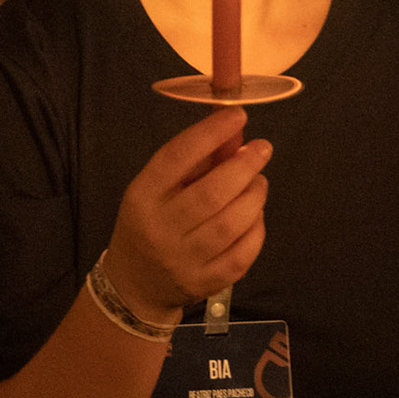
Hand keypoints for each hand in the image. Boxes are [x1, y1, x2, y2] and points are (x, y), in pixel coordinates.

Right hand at [103, 107, 270, 319]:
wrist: (135, 282)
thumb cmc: (152, 219)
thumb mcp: (160, 184)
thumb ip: (197, 153)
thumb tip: (233, 120)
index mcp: (143, 195)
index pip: (176, 157)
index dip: (210, 132)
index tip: (238, 114)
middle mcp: (160, 228)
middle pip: (211, 193)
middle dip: (244, 166)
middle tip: (262, 149)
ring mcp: (183, 261)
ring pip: (231, 224)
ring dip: (254, 196)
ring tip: (259, 182)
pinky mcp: (205, 283)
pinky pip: (242, 254)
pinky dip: (256, 229)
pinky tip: (255, 215)